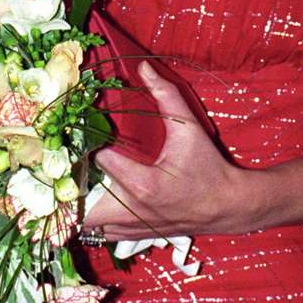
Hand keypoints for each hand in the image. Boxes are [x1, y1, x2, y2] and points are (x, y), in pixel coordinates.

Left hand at [82, 63, 262, 241]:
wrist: (228, 205)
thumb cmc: (209, 167)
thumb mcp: (189, 129)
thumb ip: (166, 96)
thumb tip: (144, 68)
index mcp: (143, 184)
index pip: (99, 160)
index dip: (93, 143)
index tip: (94, 132)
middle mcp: (134, 209)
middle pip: (82, 204)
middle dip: (74, 182)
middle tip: (77, 161)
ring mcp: (134, 226)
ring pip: (89, 223)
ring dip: (81, 202)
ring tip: (81, 179)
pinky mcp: (136, 234)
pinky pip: (102, 232)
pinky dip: (94, 217)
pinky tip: (96, 198)